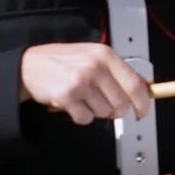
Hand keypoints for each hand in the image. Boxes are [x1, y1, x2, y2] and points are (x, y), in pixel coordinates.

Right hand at [20, 43, 151, 125]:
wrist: (29, 64)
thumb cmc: (64, 61)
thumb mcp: (94, 56)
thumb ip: (118, 71)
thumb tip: (145, 88)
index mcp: (106, 55)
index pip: (136, 85)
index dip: (143, 103)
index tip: (142, 111)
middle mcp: (95, 67)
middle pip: (121, 104)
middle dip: (115, 109)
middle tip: (103, 103)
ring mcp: (80, 82)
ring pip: (104, 113)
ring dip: (96, 111)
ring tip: (83, 97)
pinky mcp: (67, 97)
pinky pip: (86, 119)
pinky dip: (81, 116)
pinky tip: (73, 103)